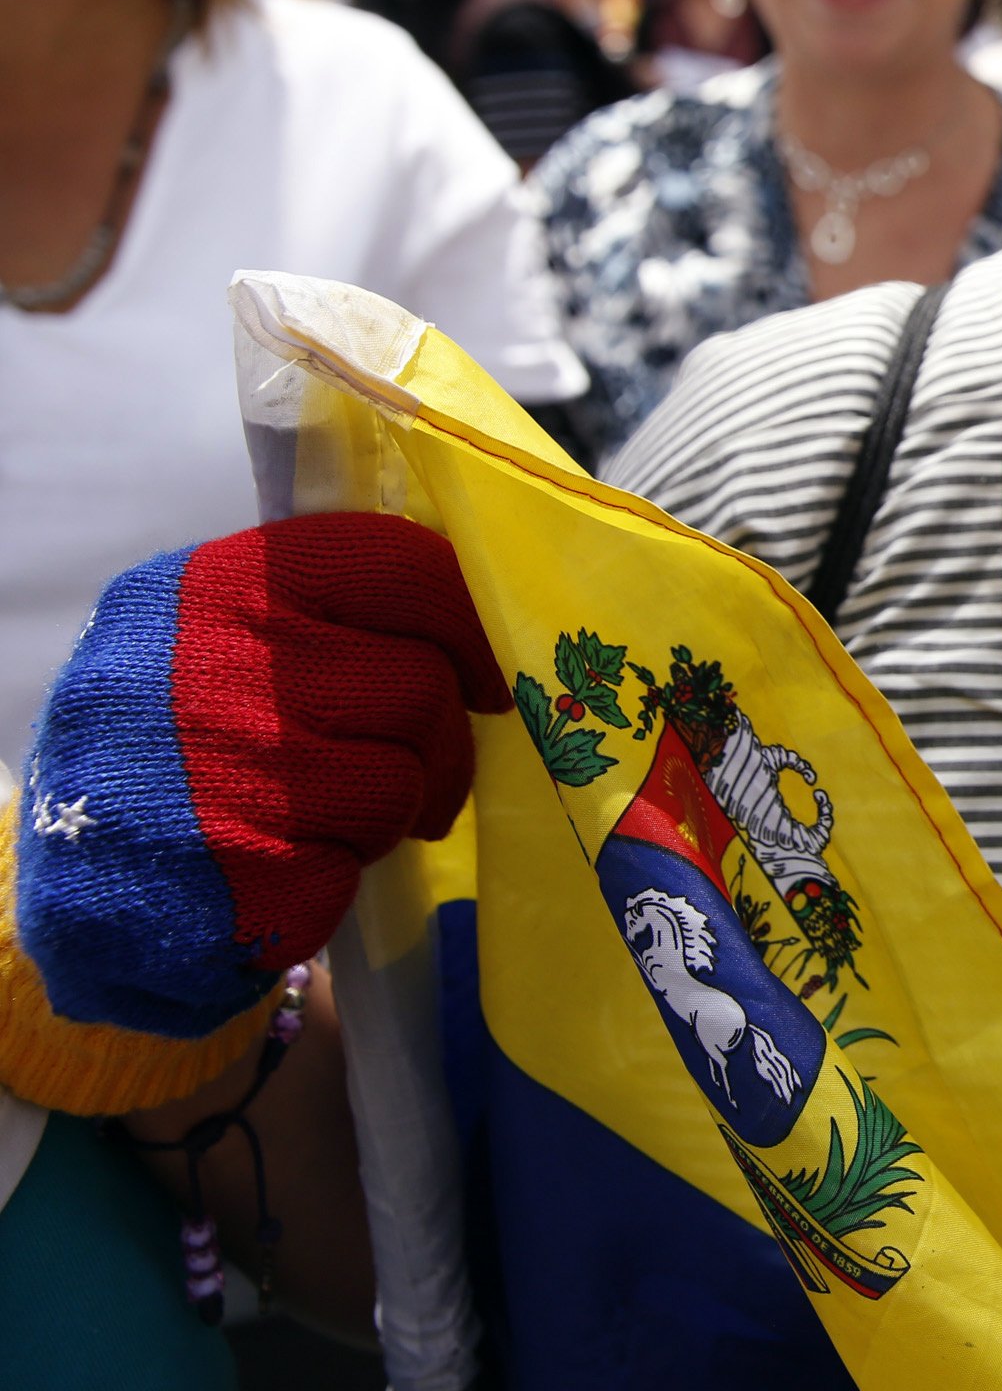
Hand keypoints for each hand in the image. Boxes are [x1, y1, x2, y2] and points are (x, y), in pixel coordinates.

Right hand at [18, 514, 500, 1038]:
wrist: (66, 886)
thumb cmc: (158, 747)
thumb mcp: (206, 640)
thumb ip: (319, 614)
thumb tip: (469, 615)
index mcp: (217, 586)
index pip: (398, 566)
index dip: (465, 624)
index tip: (484, 676)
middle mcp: (219, 666)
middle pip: (420, 687)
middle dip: (437, 743)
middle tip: (414, 771)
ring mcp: (229, 774)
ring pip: (401, 782)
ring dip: (390, 814)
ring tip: (336, 824)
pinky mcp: (246, 875)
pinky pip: (357, 868)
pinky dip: (339, 882)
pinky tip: (287, 876)